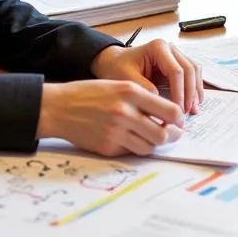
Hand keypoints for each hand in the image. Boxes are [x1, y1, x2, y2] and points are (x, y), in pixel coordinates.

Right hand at [37, 79, 184, 156]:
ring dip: (156, 143)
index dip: (179, 118)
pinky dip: (136, 147)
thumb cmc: (89, 94)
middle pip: (163, 133)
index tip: (179, 120)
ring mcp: (116, 132)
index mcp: (130, 92)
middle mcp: (125, 112)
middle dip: (172, 136)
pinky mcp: (107, 147)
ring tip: (154, 137)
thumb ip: (142, 97)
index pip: (170, 111)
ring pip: (150, 146)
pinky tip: (133, 139)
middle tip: (173, 134)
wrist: (58, 107)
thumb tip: (166, 114)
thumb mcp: (117, 85)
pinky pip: (132, 151)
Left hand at [91, 39, 202, 113]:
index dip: (180, 92)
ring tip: (194, 109)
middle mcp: (169, 48)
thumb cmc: (118, 68)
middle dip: (190, 92)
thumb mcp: (126, 80)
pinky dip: (194, 87)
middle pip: (189, 69)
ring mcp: (175, 54)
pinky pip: (191, 73)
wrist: (114, 62)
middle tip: (187, 112)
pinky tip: (193, 102)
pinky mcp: (176, 63)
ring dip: (195, 90)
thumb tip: (162, 104)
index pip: (176, 71)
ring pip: (194, 70)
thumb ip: (144, 90)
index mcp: (158, 47)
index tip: (177, 110)